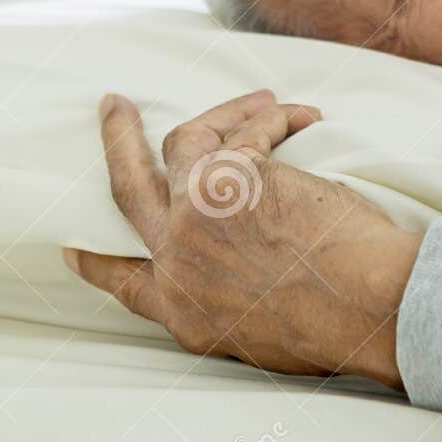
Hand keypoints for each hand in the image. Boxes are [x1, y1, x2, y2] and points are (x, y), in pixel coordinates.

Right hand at [63, 90, 421, 387]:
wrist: (366, 309)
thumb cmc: (337, 328)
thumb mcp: (260, 338)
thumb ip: (231, 305)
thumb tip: (244, 275)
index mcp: (182, 311)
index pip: (125, 281)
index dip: (97, 260)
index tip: (75, 249)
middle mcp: (176, 260)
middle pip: (127, 187)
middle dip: (116, 141)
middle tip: (113, 109)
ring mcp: (195, 213)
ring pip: (183, 141)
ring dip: (220, 113)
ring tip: (256, 102)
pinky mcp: (230, 174)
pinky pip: (249, 129)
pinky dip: (278, 118)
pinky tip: (306, 118)